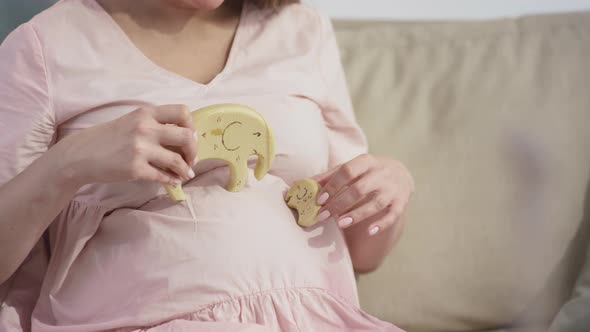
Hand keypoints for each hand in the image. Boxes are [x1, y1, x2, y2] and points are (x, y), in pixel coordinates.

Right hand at [53, 105, 198, 186]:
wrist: (80, 155)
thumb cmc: (108, 138)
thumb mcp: (131, 121)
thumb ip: (154, 124)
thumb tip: (184, 137)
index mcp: (145, 113)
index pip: (182, 112)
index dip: (191, 126)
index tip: (190, 137)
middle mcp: (145, 128)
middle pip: (186, 136)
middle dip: (193, 150)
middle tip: (191, 159)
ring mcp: (140, 149)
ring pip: (177, 160)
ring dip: (186, 169)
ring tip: (186, 174)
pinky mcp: (135, 169)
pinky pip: (163, 176)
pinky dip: (172, 180)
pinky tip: (173, 181)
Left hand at [312, 154, 414, 235]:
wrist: (401, 173)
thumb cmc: (368, 171)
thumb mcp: (352, 168)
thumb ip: (329, 176)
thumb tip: (304, 182)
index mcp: (367, 161)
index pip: (348, 171)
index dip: (332, 185)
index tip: (319, 200)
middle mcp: (382, 173)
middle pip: (359, 189)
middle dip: (339, 203)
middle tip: (323, 216)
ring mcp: (393, 189)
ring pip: (376, 203)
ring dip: (358, 214)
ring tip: (341, 223)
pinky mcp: (401, 202)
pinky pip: (392, 215)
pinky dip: (381, 224)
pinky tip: (369, 232)